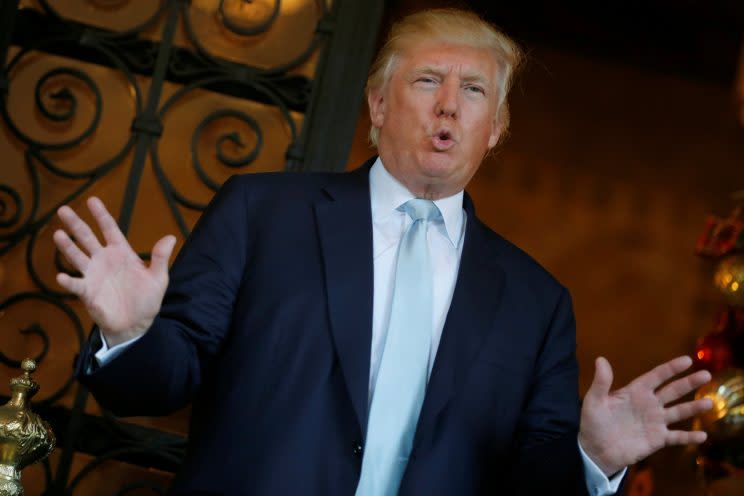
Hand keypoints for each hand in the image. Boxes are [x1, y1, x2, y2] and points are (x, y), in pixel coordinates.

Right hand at [54, 197, 176, 345]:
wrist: (136, 324)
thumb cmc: (147, 299)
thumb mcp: (158, 278)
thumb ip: (160, 258)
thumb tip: (170, 237)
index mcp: (121, 253)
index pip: (110, 229)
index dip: (101, 215)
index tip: (92, 200)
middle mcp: (104, 260)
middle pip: (87, 238)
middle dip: (76, 224)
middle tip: (63, 210)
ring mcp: (93, 275)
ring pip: (77, 257)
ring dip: (67, 246)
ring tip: (58, 234)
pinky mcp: (87, 292)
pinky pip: (76, 284)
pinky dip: (68, 281)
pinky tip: (62, 276)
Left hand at [579, 355, 712, 475]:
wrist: (596, 450)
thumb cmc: (594, 422)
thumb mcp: (595, 401)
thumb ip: (601, 382)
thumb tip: (600, 359)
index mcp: (635, 392)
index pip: (656, 376)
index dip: (671, 368)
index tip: (687, 360)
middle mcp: (649, 404)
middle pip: (672, 391)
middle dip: (689, 383)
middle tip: (706, 374)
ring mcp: (655, 422)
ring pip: (678, 412)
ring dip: (694, 408)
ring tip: (709, 403)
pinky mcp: (657, 439)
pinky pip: (676, 437)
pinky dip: (689, 437)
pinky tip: (703, 435)